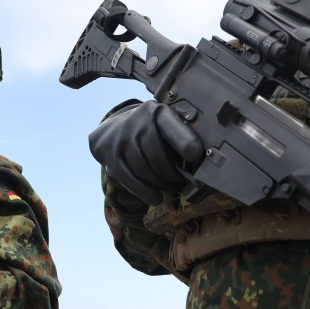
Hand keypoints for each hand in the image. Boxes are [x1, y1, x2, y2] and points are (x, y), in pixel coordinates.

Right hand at [88, 100, 203, 204]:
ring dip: (160, 183)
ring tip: (169, 185)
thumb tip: (199, 162)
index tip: (196, 157)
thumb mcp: (164, 125)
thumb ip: (180, 136)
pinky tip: (156, 197)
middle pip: (157, 155)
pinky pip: (130, 180)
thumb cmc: (149, 132)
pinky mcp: (110, 158)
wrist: (112, 131)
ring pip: (144, 170)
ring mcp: (119, 140)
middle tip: (179, 179)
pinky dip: (146, 192)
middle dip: (172, 173)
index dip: (185, 142)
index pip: (171, 127)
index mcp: (155, 112)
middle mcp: (135, 122)